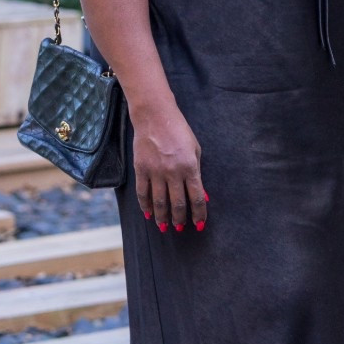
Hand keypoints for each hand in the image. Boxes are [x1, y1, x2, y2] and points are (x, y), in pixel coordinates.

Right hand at [131, 99, 207, 234]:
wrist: (155, 116)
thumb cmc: (179, 131)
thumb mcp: (195, 149)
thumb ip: (197, 173)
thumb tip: (201, 195)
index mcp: (190, 167)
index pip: (197, 197)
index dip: (199, 214)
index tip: (199, 224)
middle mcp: (173, 172)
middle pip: (177, 203)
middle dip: (179, 219)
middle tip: (179, 228)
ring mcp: (155, 171)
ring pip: (159, 202)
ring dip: (162, 217)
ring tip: (164, 226)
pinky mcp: (141, 169)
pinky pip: (143, 192)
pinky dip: (145, 205)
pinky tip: (148, 213)